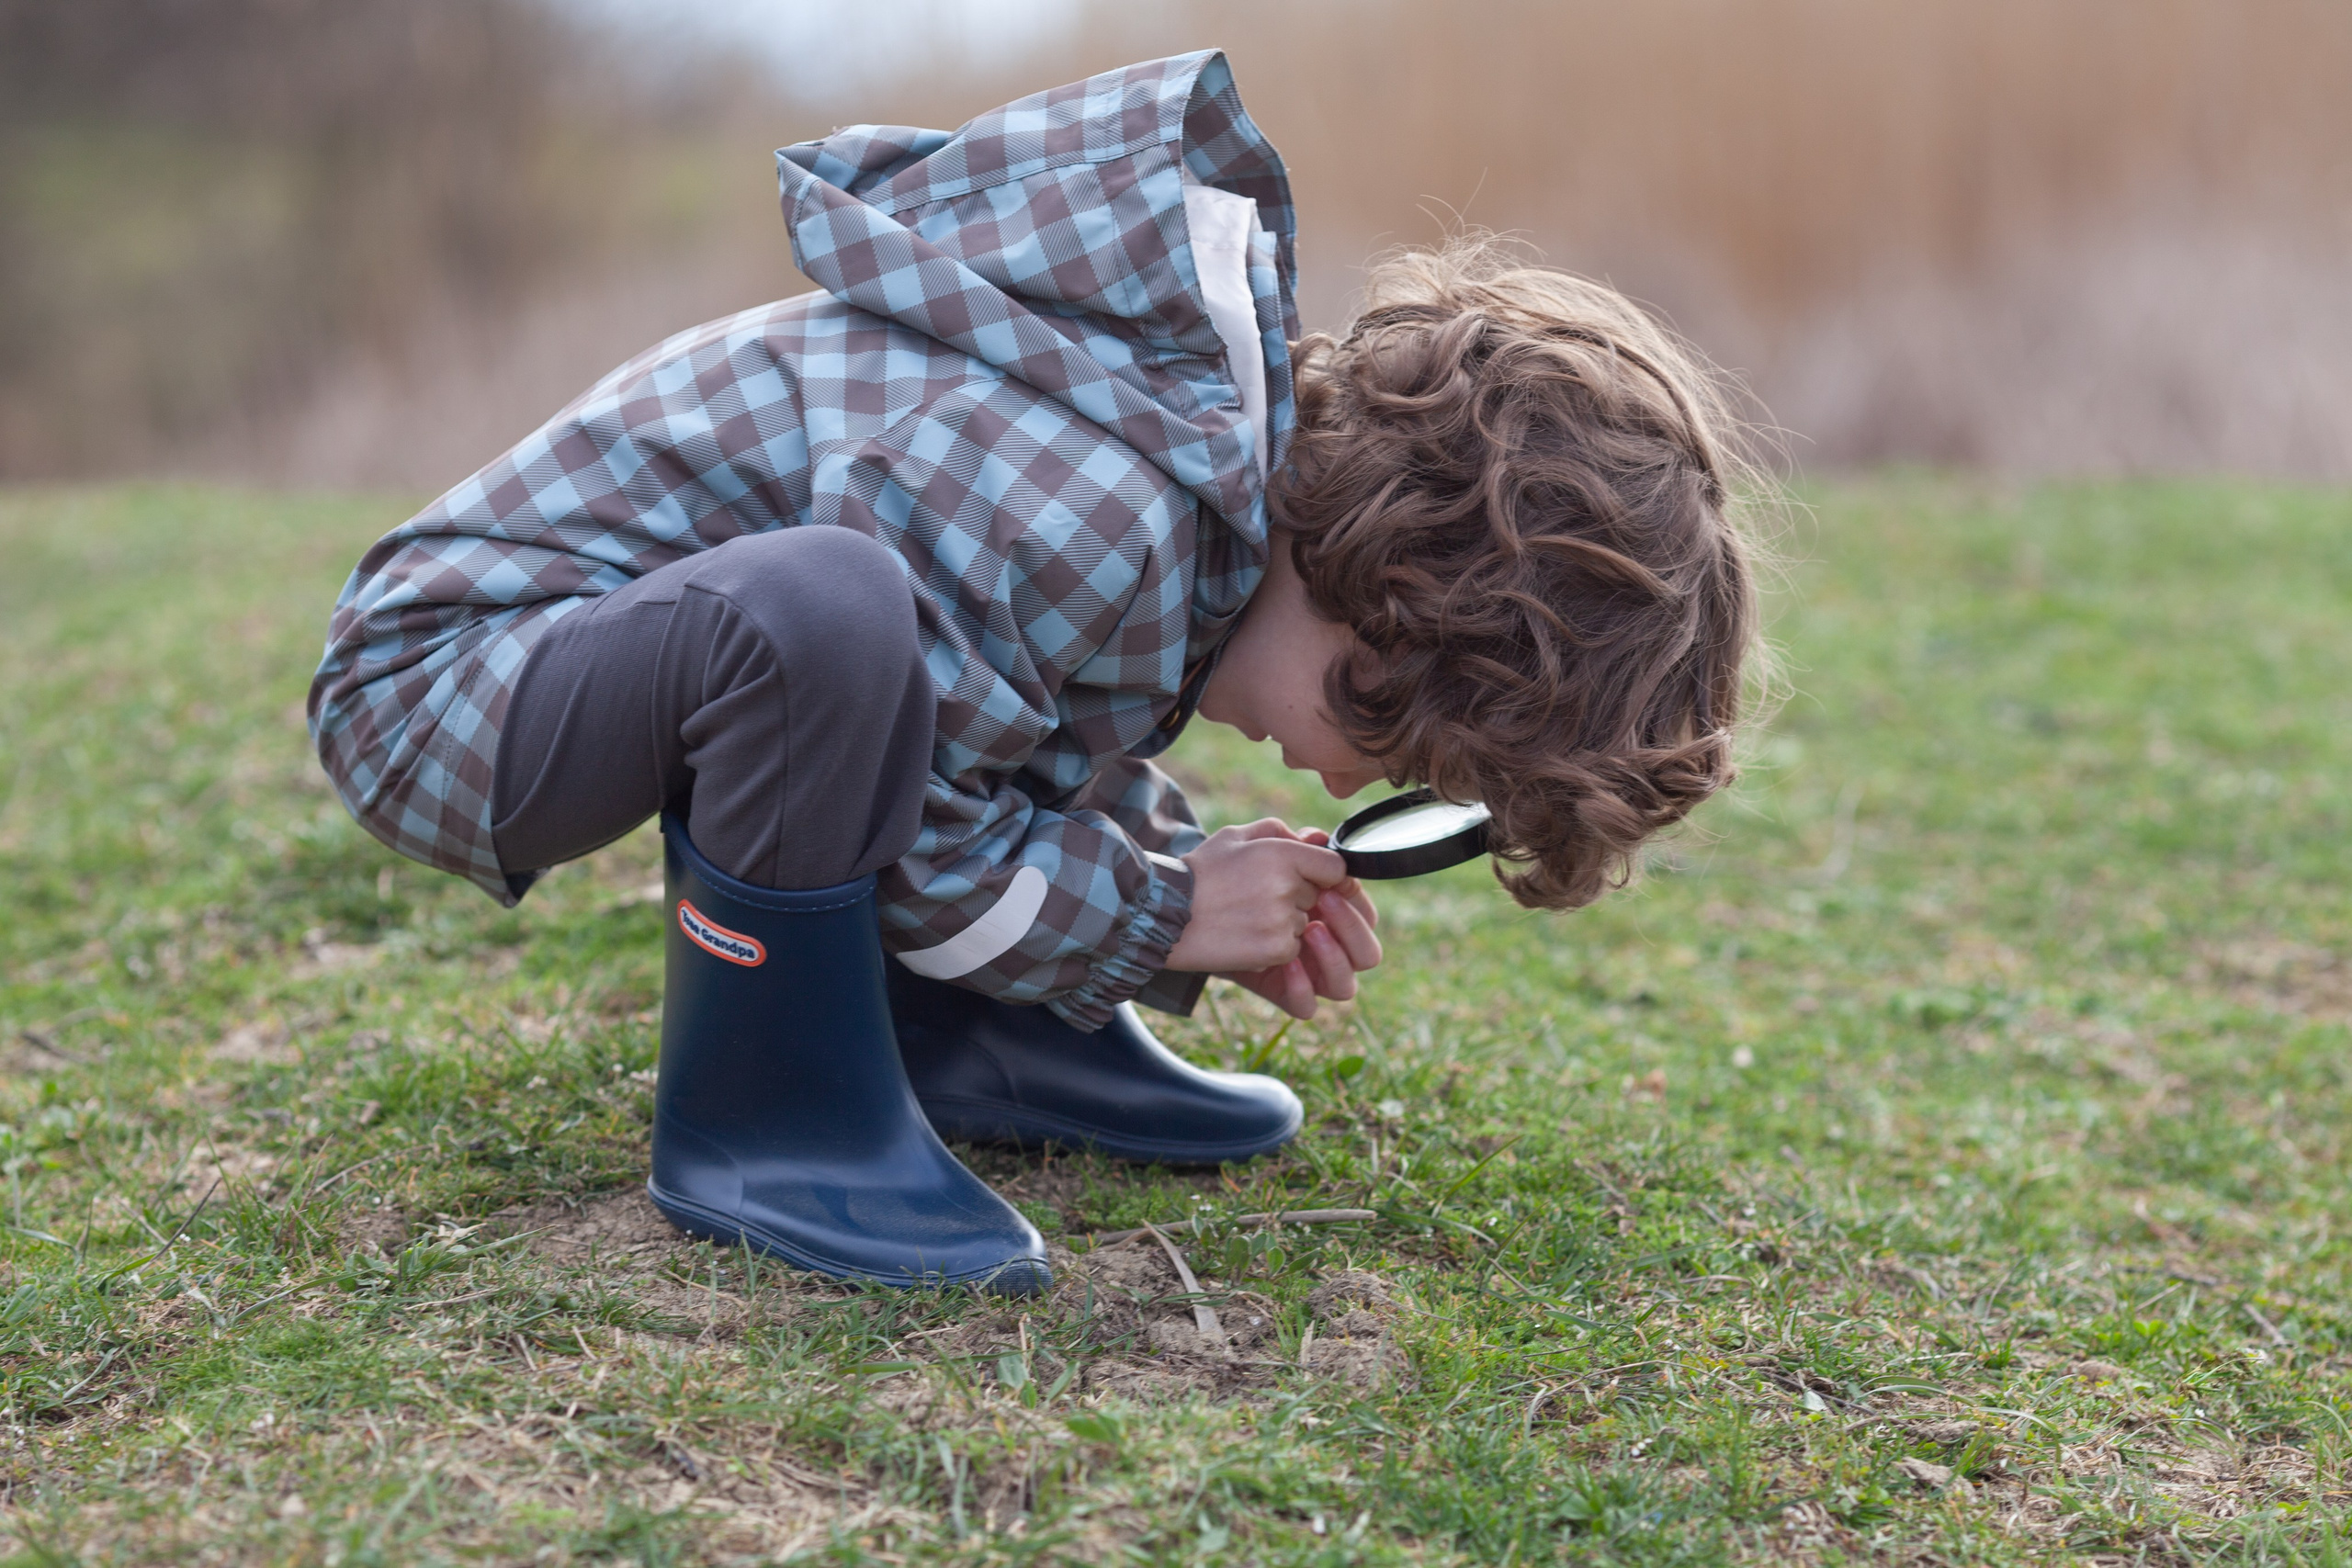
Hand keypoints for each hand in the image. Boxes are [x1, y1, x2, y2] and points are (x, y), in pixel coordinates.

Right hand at [1164, 821, 1381, 1020]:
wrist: (1163, 914)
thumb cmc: (1199, 872)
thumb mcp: (1235, 837)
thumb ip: (1279, 831)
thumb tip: (1317, 838)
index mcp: (1283, 853)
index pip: (1335, 867)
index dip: (1320, 873)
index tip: (1301, 877)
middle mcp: (1288, 886)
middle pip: (1318, 897)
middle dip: (1297, 898)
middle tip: (1256, 896)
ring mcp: (1283, 921)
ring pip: (1306, 924)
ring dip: (1285, 923)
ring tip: (1244, 915)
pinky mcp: (1275, 950)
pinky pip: (1291, 949)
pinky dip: (1273, 947)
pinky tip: (1243, 935)